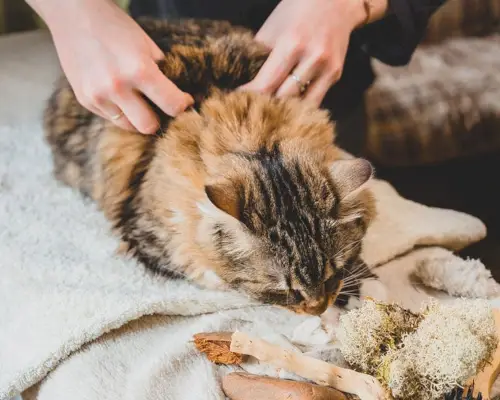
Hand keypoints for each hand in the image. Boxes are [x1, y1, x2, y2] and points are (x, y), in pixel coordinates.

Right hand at [38, 0, 193, 133]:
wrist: (73, 14)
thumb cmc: (115, 26)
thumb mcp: (146, 44)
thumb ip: (160, 71)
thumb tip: (175, 94)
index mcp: (140, 70)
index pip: (172, 105)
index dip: (182, 105)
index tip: (184, 101)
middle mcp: (117, 87)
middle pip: (149, 127)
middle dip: (159, 120)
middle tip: (161, 110)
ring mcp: (98, 96)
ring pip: (128, 126)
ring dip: (137, 119)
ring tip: (140, 104)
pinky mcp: (85, 100)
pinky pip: (110, 117)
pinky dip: (119, 111)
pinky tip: (119, 95)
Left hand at [239, 0, 367, 106]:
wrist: (334, 1)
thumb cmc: (296, 12)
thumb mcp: (272, 29)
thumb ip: (259, 57)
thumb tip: (242, 82)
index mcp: (292, 45)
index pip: (266, 84)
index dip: (250, 97)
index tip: (237, 103)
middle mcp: (313, 59)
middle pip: (284, 99)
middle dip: (266, 106)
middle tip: (251, 110)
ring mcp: (327, 69)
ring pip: (302, 106)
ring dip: (285, 111)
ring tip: (270, 112)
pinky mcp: (336, 75)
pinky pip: (315, 100)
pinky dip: (300, 105)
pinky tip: (289, 106)